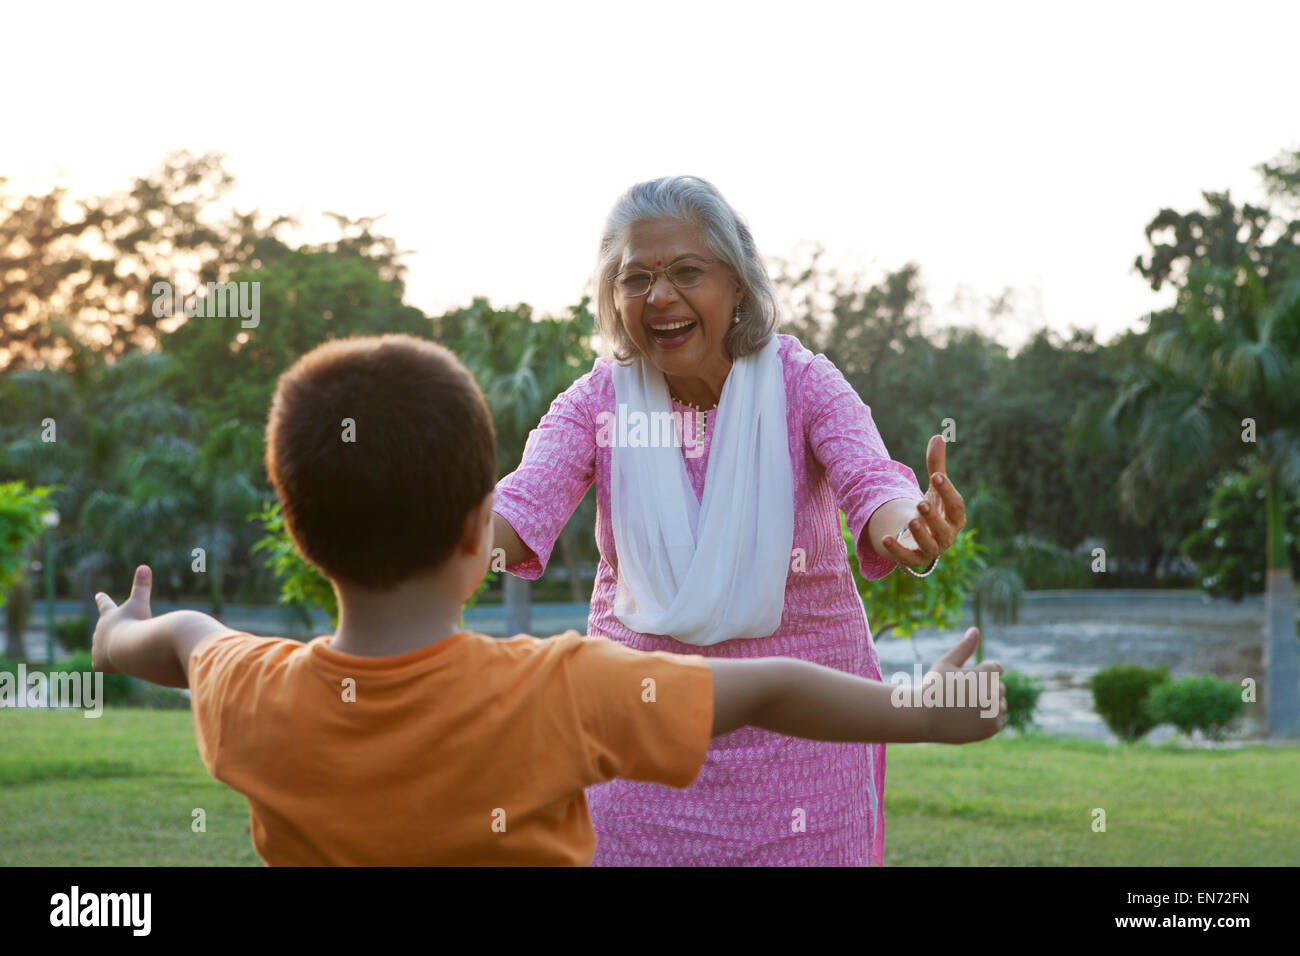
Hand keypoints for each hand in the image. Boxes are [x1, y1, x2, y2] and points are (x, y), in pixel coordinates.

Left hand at [92, 565, 152, 673]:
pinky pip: (102, 665)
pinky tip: (115, 666)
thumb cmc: (136, 623)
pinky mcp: (100, 663)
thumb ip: (142, 586)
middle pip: (102, 629)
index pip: (105, 604)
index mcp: (109, 615)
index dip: (103, 599)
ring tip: (118, 651)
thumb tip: (144, 566)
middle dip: (107, 630)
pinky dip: (108, 664)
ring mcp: (98, 648)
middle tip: (113, 632)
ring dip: (109, 648)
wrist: (129, 648)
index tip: (98, 595)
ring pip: (101, 648)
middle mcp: (100, 631)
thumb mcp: (140, 603)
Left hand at [881, 434, 966, 567]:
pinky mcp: (914, 559)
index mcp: (955, 517)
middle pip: (943, 528)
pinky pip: (906, 557)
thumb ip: (936, 465)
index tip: (936, 476)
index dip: (947, 491)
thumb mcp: (934, 488)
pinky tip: (884, 537)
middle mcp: (947, 535)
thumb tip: (938, 436)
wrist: (920, 537)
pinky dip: (896, 549)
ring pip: (929, 545)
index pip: (956, 506)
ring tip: (911, 518)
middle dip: (933, 516)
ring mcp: (932, 549)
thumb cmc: (933, 509)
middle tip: (921, 502)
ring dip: (920, 533)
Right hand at [920, 628, 1006, 742]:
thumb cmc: (933, 687)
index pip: (996, 668)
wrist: (923, 719)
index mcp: (983, 674)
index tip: (967, 680)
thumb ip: (964, 648)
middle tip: (962, 695)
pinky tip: (968, 718)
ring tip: (965, 707)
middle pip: (1000, 686)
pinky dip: (987, 719)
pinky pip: (998, 719)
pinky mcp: (992, 727)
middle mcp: (992, 693)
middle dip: (985, 688)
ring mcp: (993, 712)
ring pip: (1001, 703)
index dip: (981, 673)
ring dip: (989, 704)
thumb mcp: (946, 663)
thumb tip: (975, 629)